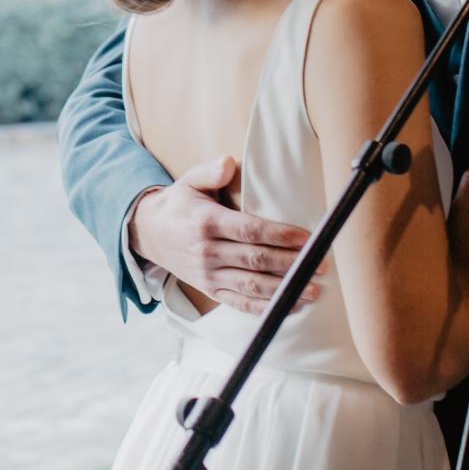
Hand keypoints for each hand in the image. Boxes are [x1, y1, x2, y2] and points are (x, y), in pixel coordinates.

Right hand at [125, 157, 316, 314]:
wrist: (148, 234)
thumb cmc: (178, 205)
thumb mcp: (188, 181)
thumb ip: (210, 172)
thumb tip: (228, 162)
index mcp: (207, 222)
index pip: (249, 231)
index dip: (280, 235)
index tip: (306, 238)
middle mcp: (208, 252)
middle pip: (255, 260)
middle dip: (290, 263)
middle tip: (320, 264)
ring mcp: (209, 275)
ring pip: (251, 286)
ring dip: (284, 290)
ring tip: (312, 289)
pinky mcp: (210, 291)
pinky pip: (240, 303)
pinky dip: (266, 308)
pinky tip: (290, 306)